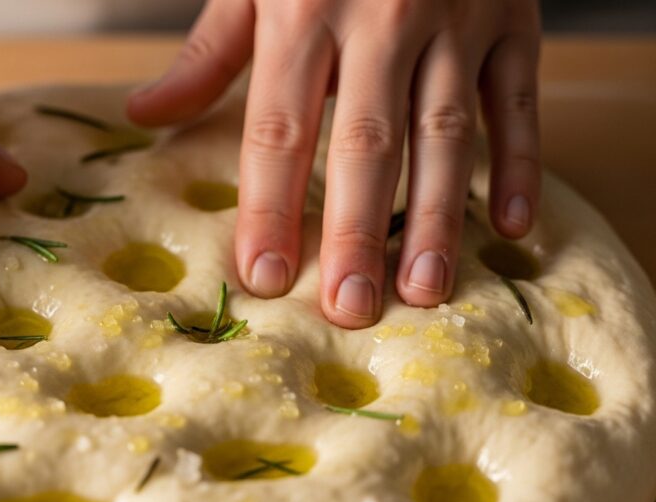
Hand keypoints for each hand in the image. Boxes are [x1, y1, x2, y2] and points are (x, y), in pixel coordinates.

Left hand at [128, 0, 540, 327]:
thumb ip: (208, 52)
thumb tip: (143, 113)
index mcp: (303, 10)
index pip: (279, 130)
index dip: (270, 208)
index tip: (261, 278)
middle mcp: (381, 18)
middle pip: (364, 142)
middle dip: (356, 232)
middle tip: (349, 311)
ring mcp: (454, 18)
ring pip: (445, 131)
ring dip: (436, 216)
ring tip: (424, 291)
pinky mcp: (512, 17)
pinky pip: (517, 98)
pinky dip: (520, 161)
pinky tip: (508, 227)